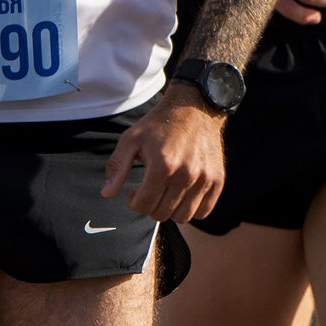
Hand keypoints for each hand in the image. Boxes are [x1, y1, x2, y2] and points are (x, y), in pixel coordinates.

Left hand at [102, 91, 225, 221]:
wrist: (196, 108)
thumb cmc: (160, 124)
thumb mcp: (132, 139)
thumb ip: (117, 166)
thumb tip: (107, 193)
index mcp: (163, 165)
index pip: (143, 205)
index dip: (133, 201)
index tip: (135, 190)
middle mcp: (186, 175)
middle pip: (162, 214)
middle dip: (150, 205)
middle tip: (150, 189)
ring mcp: (204, 179)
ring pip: (182, 217)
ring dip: (170, 210)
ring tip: (166, 193)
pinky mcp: (217, 180)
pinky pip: (203, 212)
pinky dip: (192, 209)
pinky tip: (183, 194)